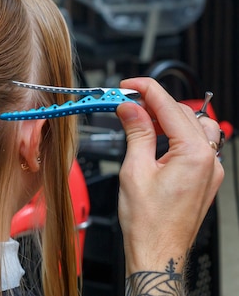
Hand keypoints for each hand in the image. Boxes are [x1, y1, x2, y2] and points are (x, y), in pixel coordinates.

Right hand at [116, 78, 223, 277]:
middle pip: (183, 113)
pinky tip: (156, 140)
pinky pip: (197, 146)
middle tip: (126, 103)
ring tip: (141, 119)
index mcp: (193, 154)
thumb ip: (136, 132)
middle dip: (155, 103)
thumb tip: (130, 108)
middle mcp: (209, 160)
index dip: (146, 90)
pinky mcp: (205, 180)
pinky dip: (177, 135)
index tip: (128, 85)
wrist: (157, 252)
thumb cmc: (148, 222)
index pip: (169, 107)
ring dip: (169, 118)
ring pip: (195, 127)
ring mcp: (210, 171)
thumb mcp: (134, 169)